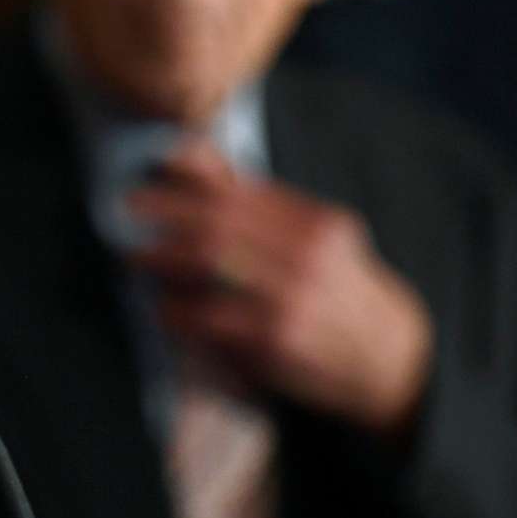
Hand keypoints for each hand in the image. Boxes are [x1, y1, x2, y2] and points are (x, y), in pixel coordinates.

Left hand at [127, 144, 435, 441]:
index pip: (237, 193)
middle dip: (161, 218)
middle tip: (123, 217)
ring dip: (161, 260)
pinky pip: (211, 318)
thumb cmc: (340, 291)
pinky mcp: (277, 341)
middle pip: (217, 224)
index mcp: (318, 222)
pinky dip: (179, 310)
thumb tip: (189, 157)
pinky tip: (164, 308)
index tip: (143, 186)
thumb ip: (258, 203)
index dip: (181, 187)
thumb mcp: (318, 240)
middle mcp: (308, 254)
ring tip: (135, 258)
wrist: (393, 360)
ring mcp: (293, 298)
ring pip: (209, 264)